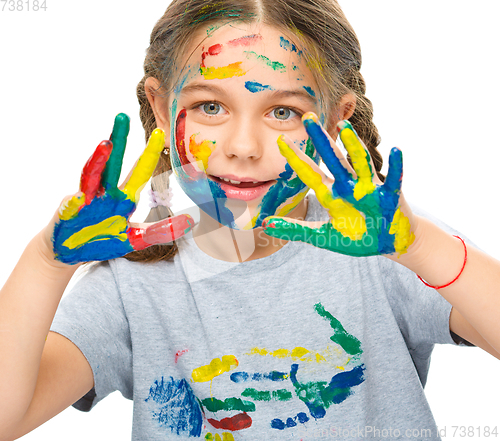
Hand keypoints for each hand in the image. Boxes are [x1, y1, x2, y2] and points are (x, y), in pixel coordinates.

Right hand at [52, 114, 193, 264]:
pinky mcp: (69, 213)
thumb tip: (191, 222)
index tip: (159, 133)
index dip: (148, 154)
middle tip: (123, 116)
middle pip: (113, 164)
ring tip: (106, 144)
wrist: (70, 253)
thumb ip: (160, 231)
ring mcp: (86, 200)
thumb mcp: (135, 238)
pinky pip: (73, 205)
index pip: (138, 172)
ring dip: (99, 160)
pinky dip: (75, 200)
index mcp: (123, 198)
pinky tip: (76, 197)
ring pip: (92, 176)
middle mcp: (105, 193)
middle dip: (118, 140)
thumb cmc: (102, 240)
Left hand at [262, 112, 414, 256]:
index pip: (310, 172)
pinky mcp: (391, 196)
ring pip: (360, 162)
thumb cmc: (357, 238)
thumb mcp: (323, 236)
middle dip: (321, 140)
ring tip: (344, 126)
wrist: (387, 245)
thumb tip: (266, 224)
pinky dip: (396, 166)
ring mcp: (370, 188)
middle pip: (333, 159)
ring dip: (353, 144)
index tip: (280, 141)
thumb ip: (296, 230)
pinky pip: (394, 179)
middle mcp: (348, 186)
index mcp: (331, 194)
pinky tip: (396, 149)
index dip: (296, 158)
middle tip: (308, 117)